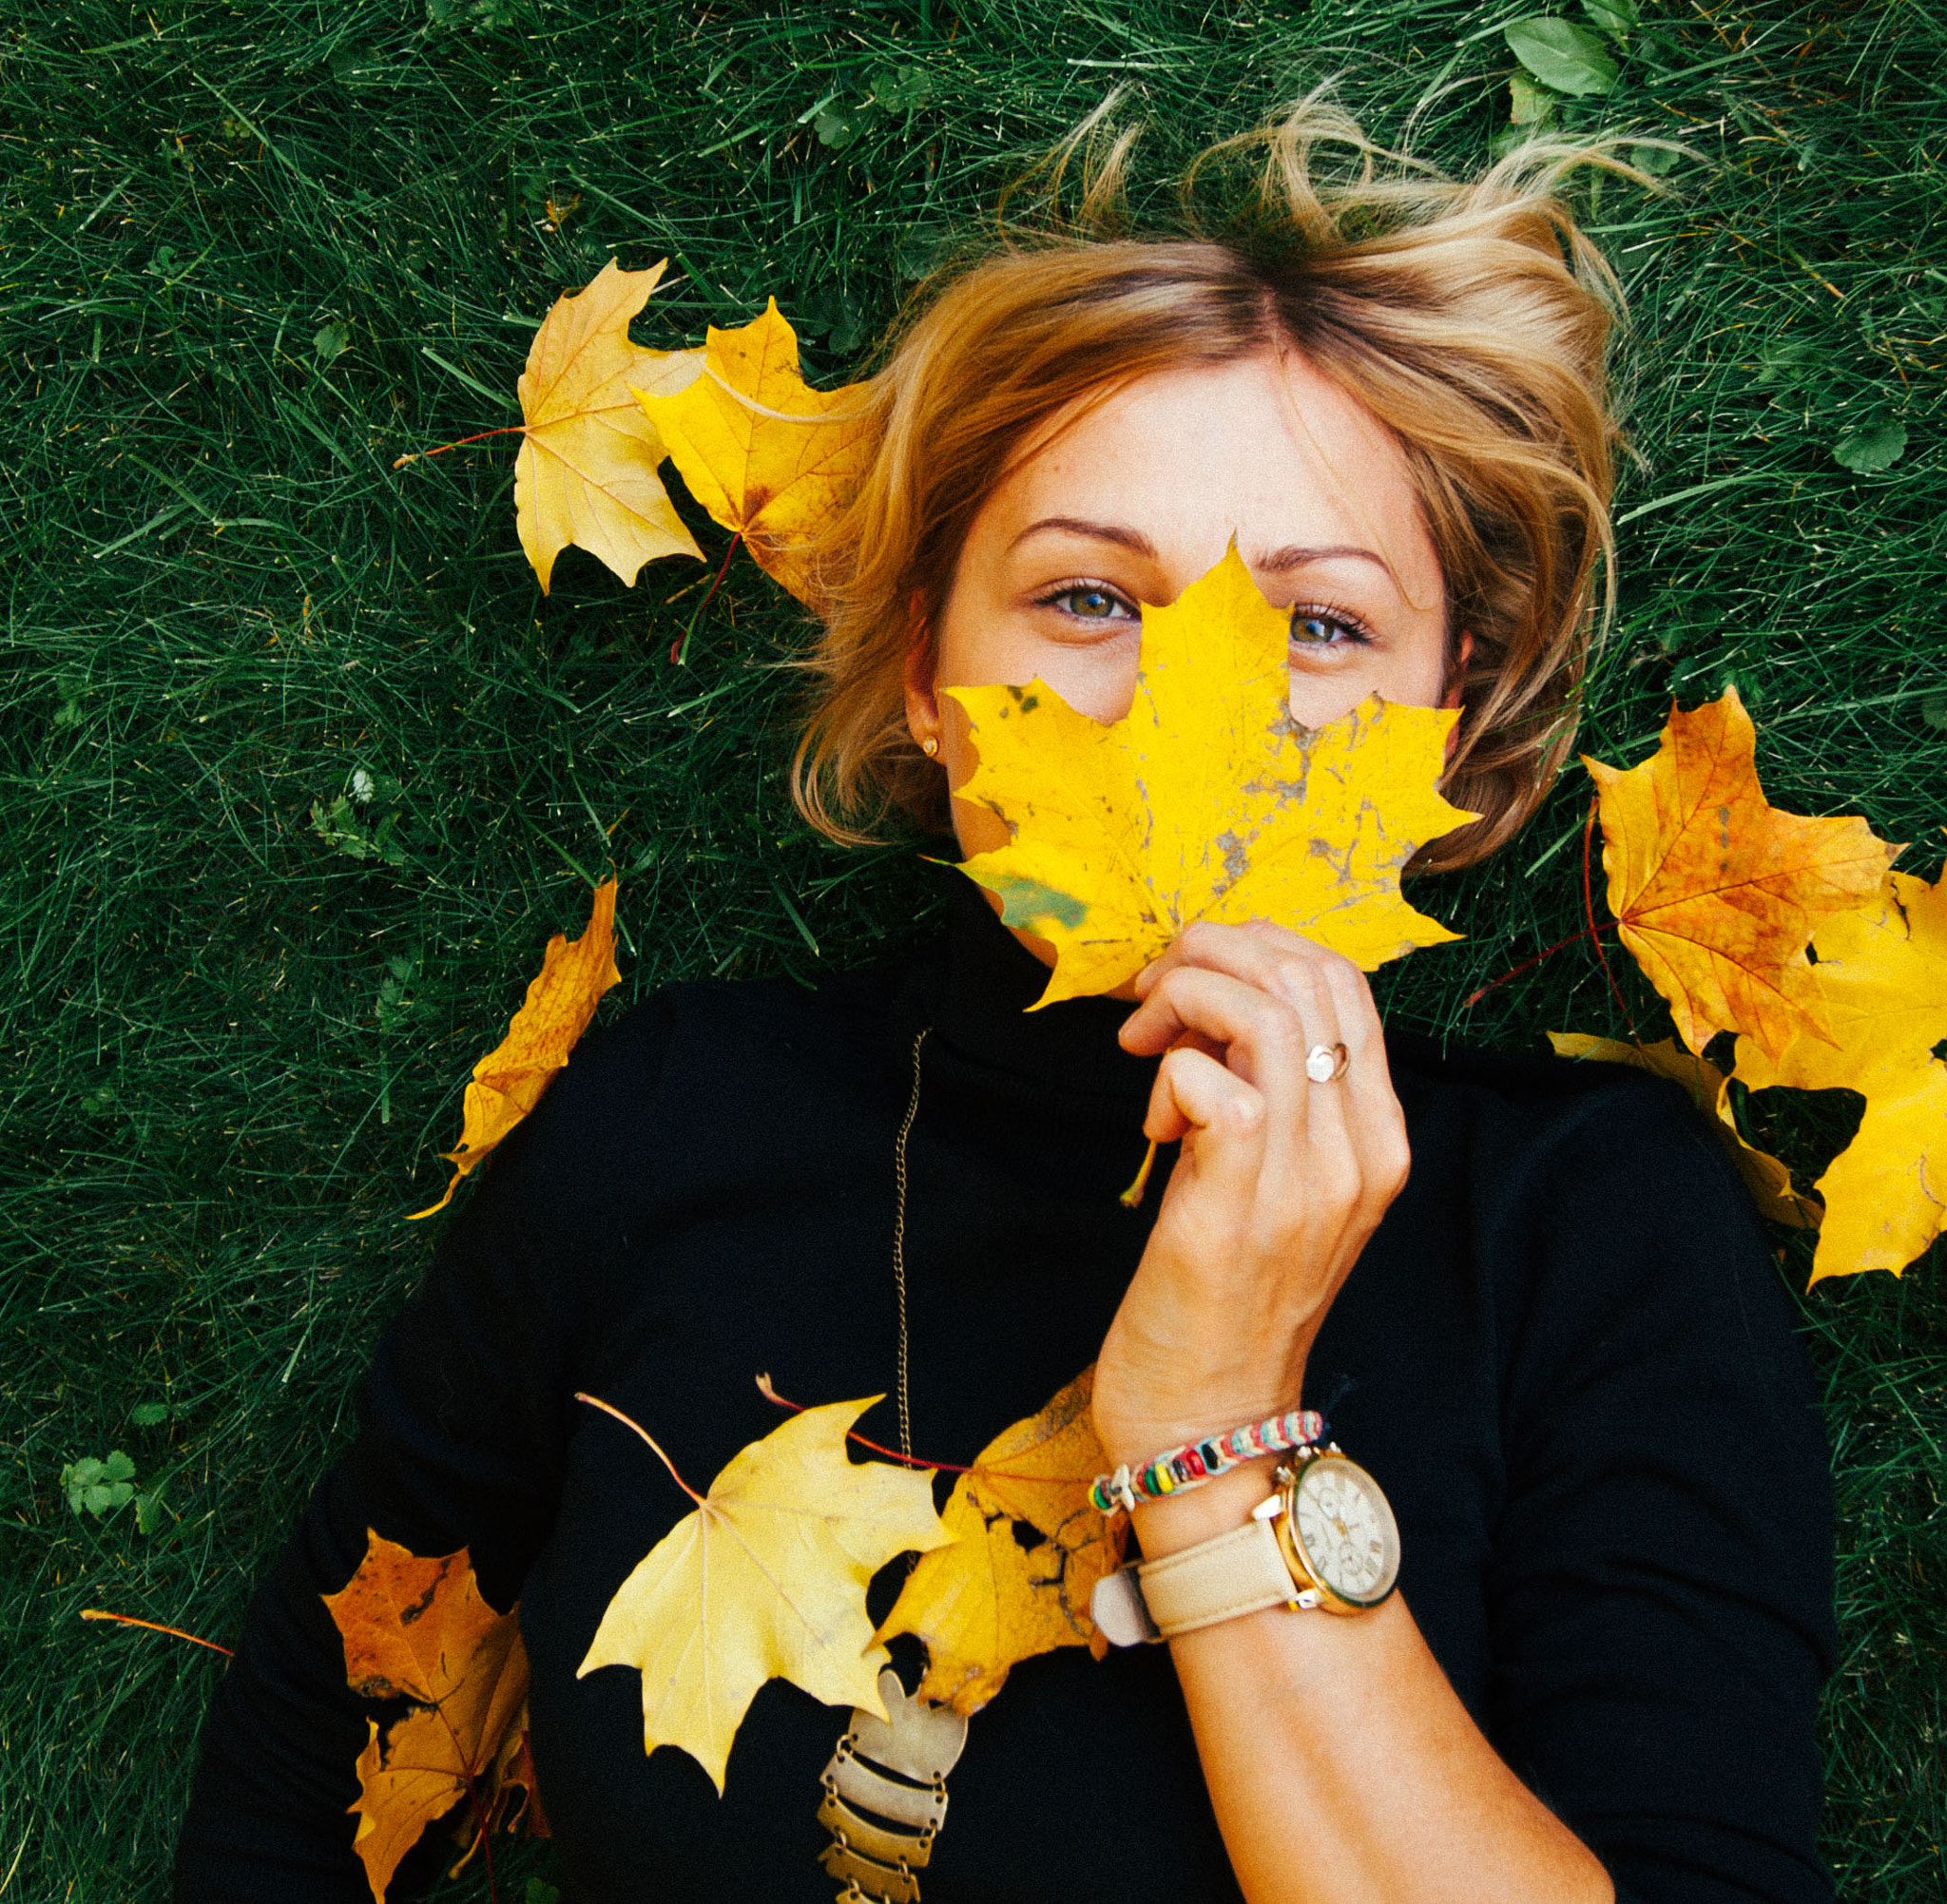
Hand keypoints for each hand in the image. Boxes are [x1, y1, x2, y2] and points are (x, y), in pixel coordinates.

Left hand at [1091, 921, 1410, 1517]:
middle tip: (1154, 994)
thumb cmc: (1230, 1297)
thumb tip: (1212, 1003)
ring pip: (1264, 1016)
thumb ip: (1272, 1096)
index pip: (1345, 983)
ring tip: (1146, 1041)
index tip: (1194, 975)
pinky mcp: (1234, 1212)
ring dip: (1184, 997)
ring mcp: (1303, 1185)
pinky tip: (1154, 1123)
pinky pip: (1213, 1085)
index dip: (1260, 948)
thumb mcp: (1277, 1183)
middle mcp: (1356, 1155)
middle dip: (1214, 952)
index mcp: (1378, 1140)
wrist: (1212, 1422)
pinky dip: (1170, 1072)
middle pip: (1308, 979)